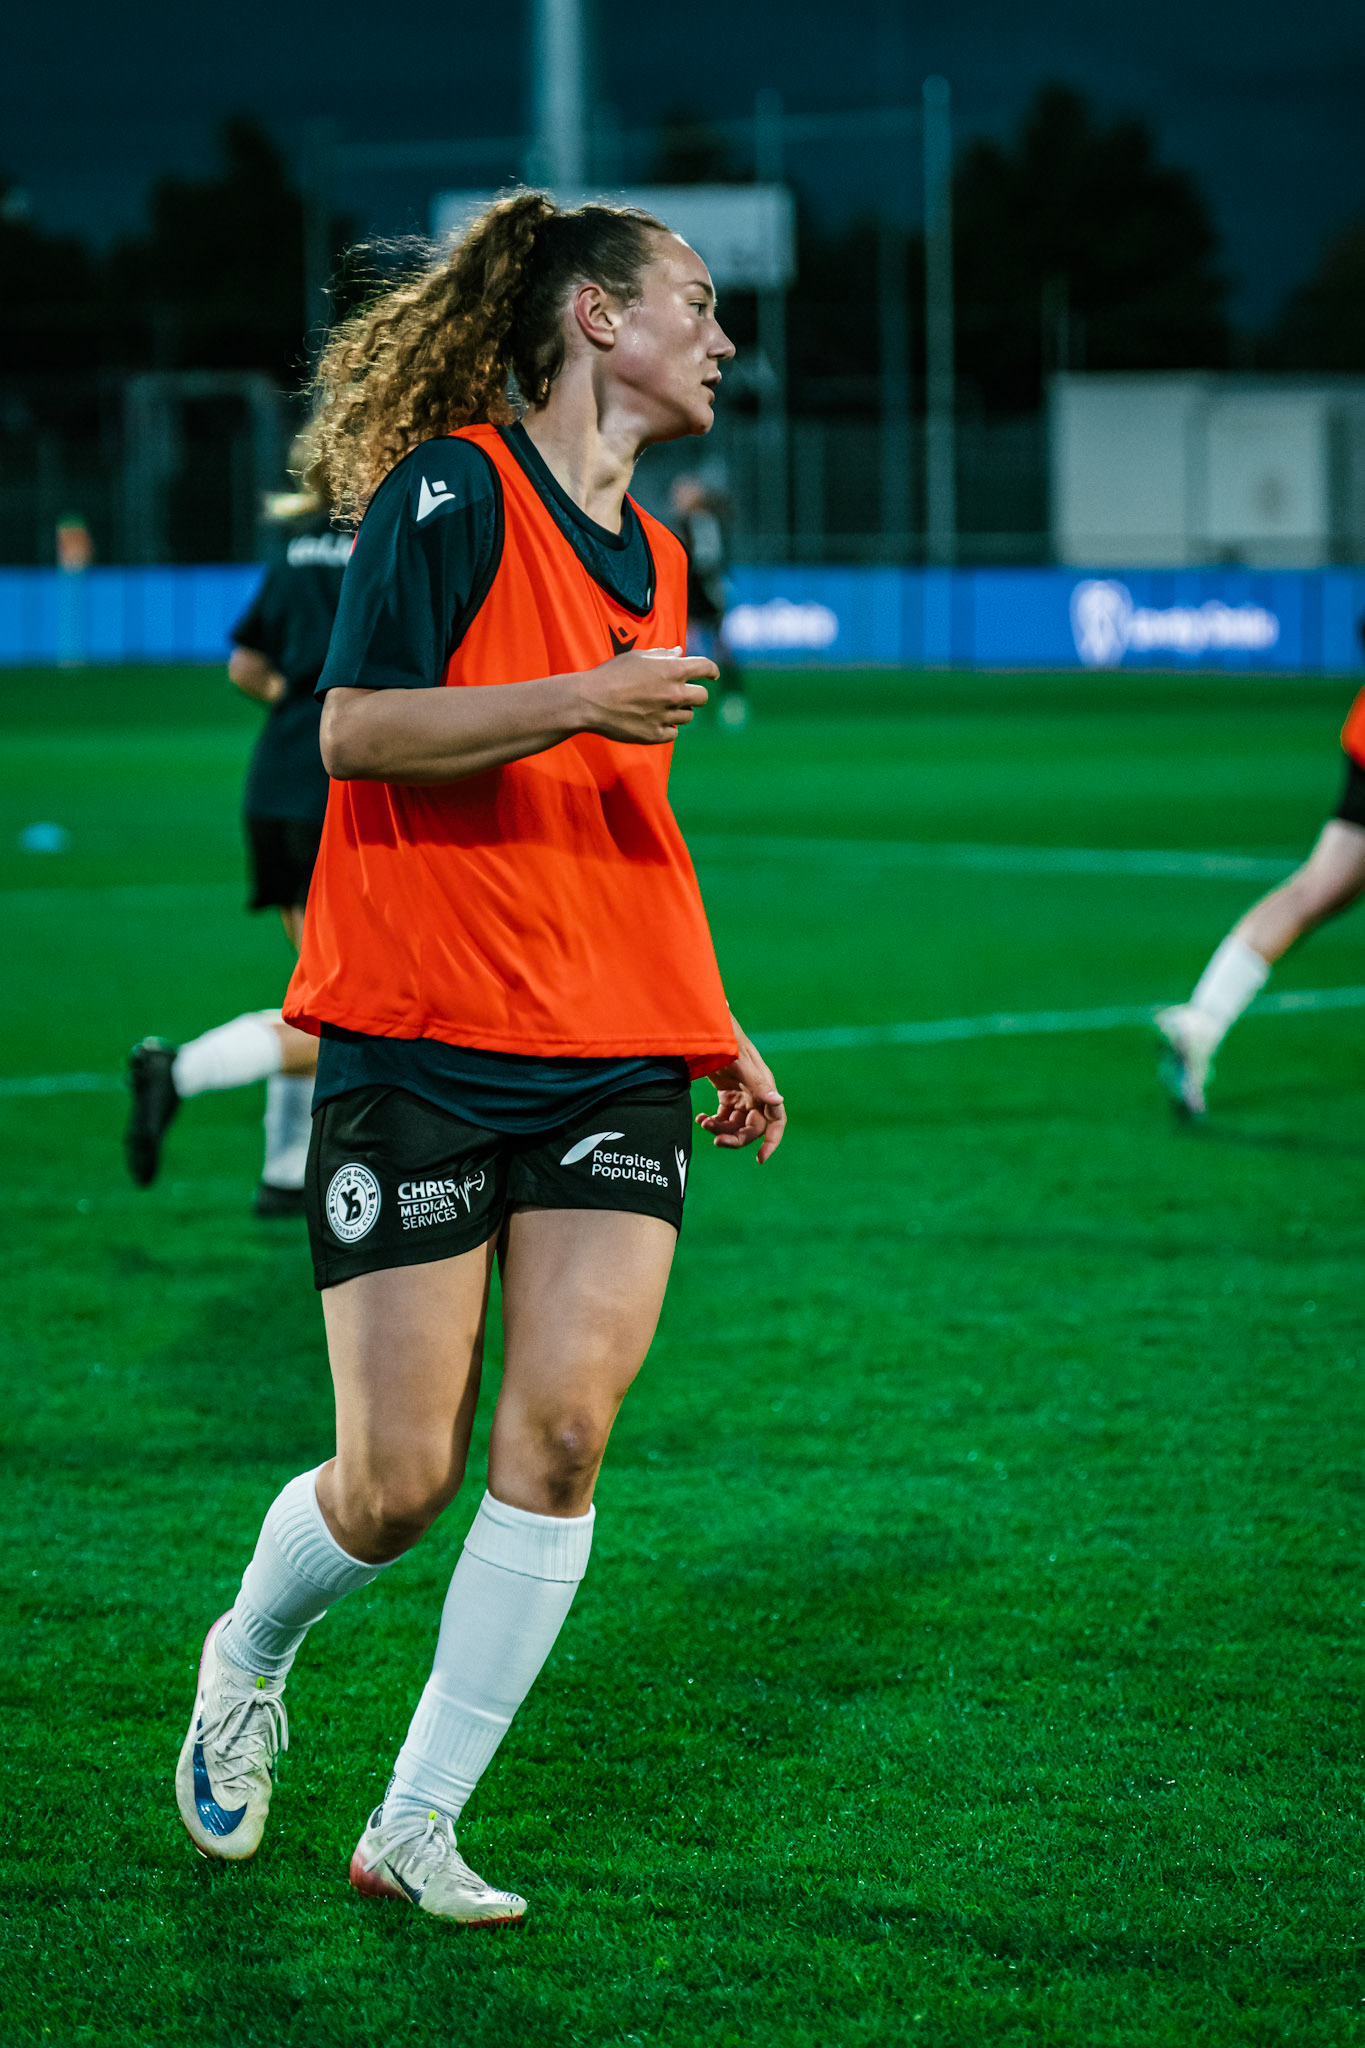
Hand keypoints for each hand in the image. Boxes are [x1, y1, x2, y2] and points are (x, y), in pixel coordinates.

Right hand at [577, 647, 716, 744]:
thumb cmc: (611, 675)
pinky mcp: (656, 735)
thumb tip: (679, 653)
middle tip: (681, 694)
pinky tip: (651, 721)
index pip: (706, 668)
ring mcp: (666, 716)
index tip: (712, 675)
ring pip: (687, 716)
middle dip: (695, 694)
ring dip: (678, 711)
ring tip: (657, 707)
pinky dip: (666, 728)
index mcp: (672, 670)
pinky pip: (673, 733)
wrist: (589, 701)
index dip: (712, 670)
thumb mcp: (637, 657)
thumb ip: (662, 656)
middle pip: (702, 697)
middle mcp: (674, 694)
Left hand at [696, 1016, 785, 1163]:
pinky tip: (701, 1118)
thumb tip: (778, 1101)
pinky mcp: (727, 1093)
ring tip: (704, 1123)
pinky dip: (713, 1121)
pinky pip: (723, 1116)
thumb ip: (758, 1083)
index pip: (776, 1120)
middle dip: (736, 1137)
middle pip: (752, 1128)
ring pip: (736, 1124)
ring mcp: (741, 1094)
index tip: (760, 1158)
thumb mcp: (741, 1062)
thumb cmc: (728, 1039)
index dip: (772, 1141)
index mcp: (765, 1087)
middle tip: (716, 1140)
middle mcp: (756, 1094)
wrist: (707, 1026)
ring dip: (720, 1129)